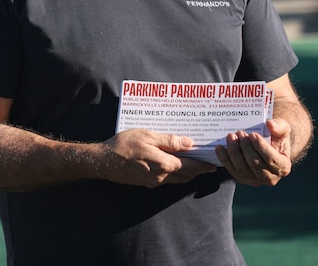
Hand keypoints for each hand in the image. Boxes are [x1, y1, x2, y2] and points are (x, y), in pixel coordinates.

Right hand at [99, 129, 216, 187]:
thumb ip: (169, 141)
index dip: (203, 166)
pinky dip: (175, 174)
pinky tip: (174, 166)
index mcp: (164, 164)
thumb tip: (188, 144)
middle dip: (198, 171)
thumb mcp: (147, 136)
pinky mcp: (147, 183)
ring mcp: (154, 182)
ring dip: (187, 173)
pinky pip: (167, 180)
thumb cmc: (123, 145)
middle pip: (186, 176)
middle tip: (208, 165)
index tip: (213, 165)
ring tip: (195, 165)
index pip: (190, 167)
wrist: (104, 161)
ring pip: (177, 179)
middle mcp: (161, 176)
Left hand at [216, 118, 292, 186]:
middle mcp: (270, 178)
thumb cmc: (276, 137)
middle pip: (255, 165)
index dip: (261, 147)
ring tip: (231, 137)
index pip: (272, 160)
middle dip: (246, 148)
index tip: (253, 134)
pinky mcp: (242, 178)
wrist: (268, 146)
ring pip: (242, 169)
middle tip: (240, 133)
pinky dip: (224, 159)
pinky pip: (231, 170)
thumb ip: (280, 126)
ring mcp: (255, 180)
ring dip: (234, 152)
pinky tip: (219, 148)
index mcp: (283, 167)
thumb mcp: (283, 130)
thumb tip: (270, 124)